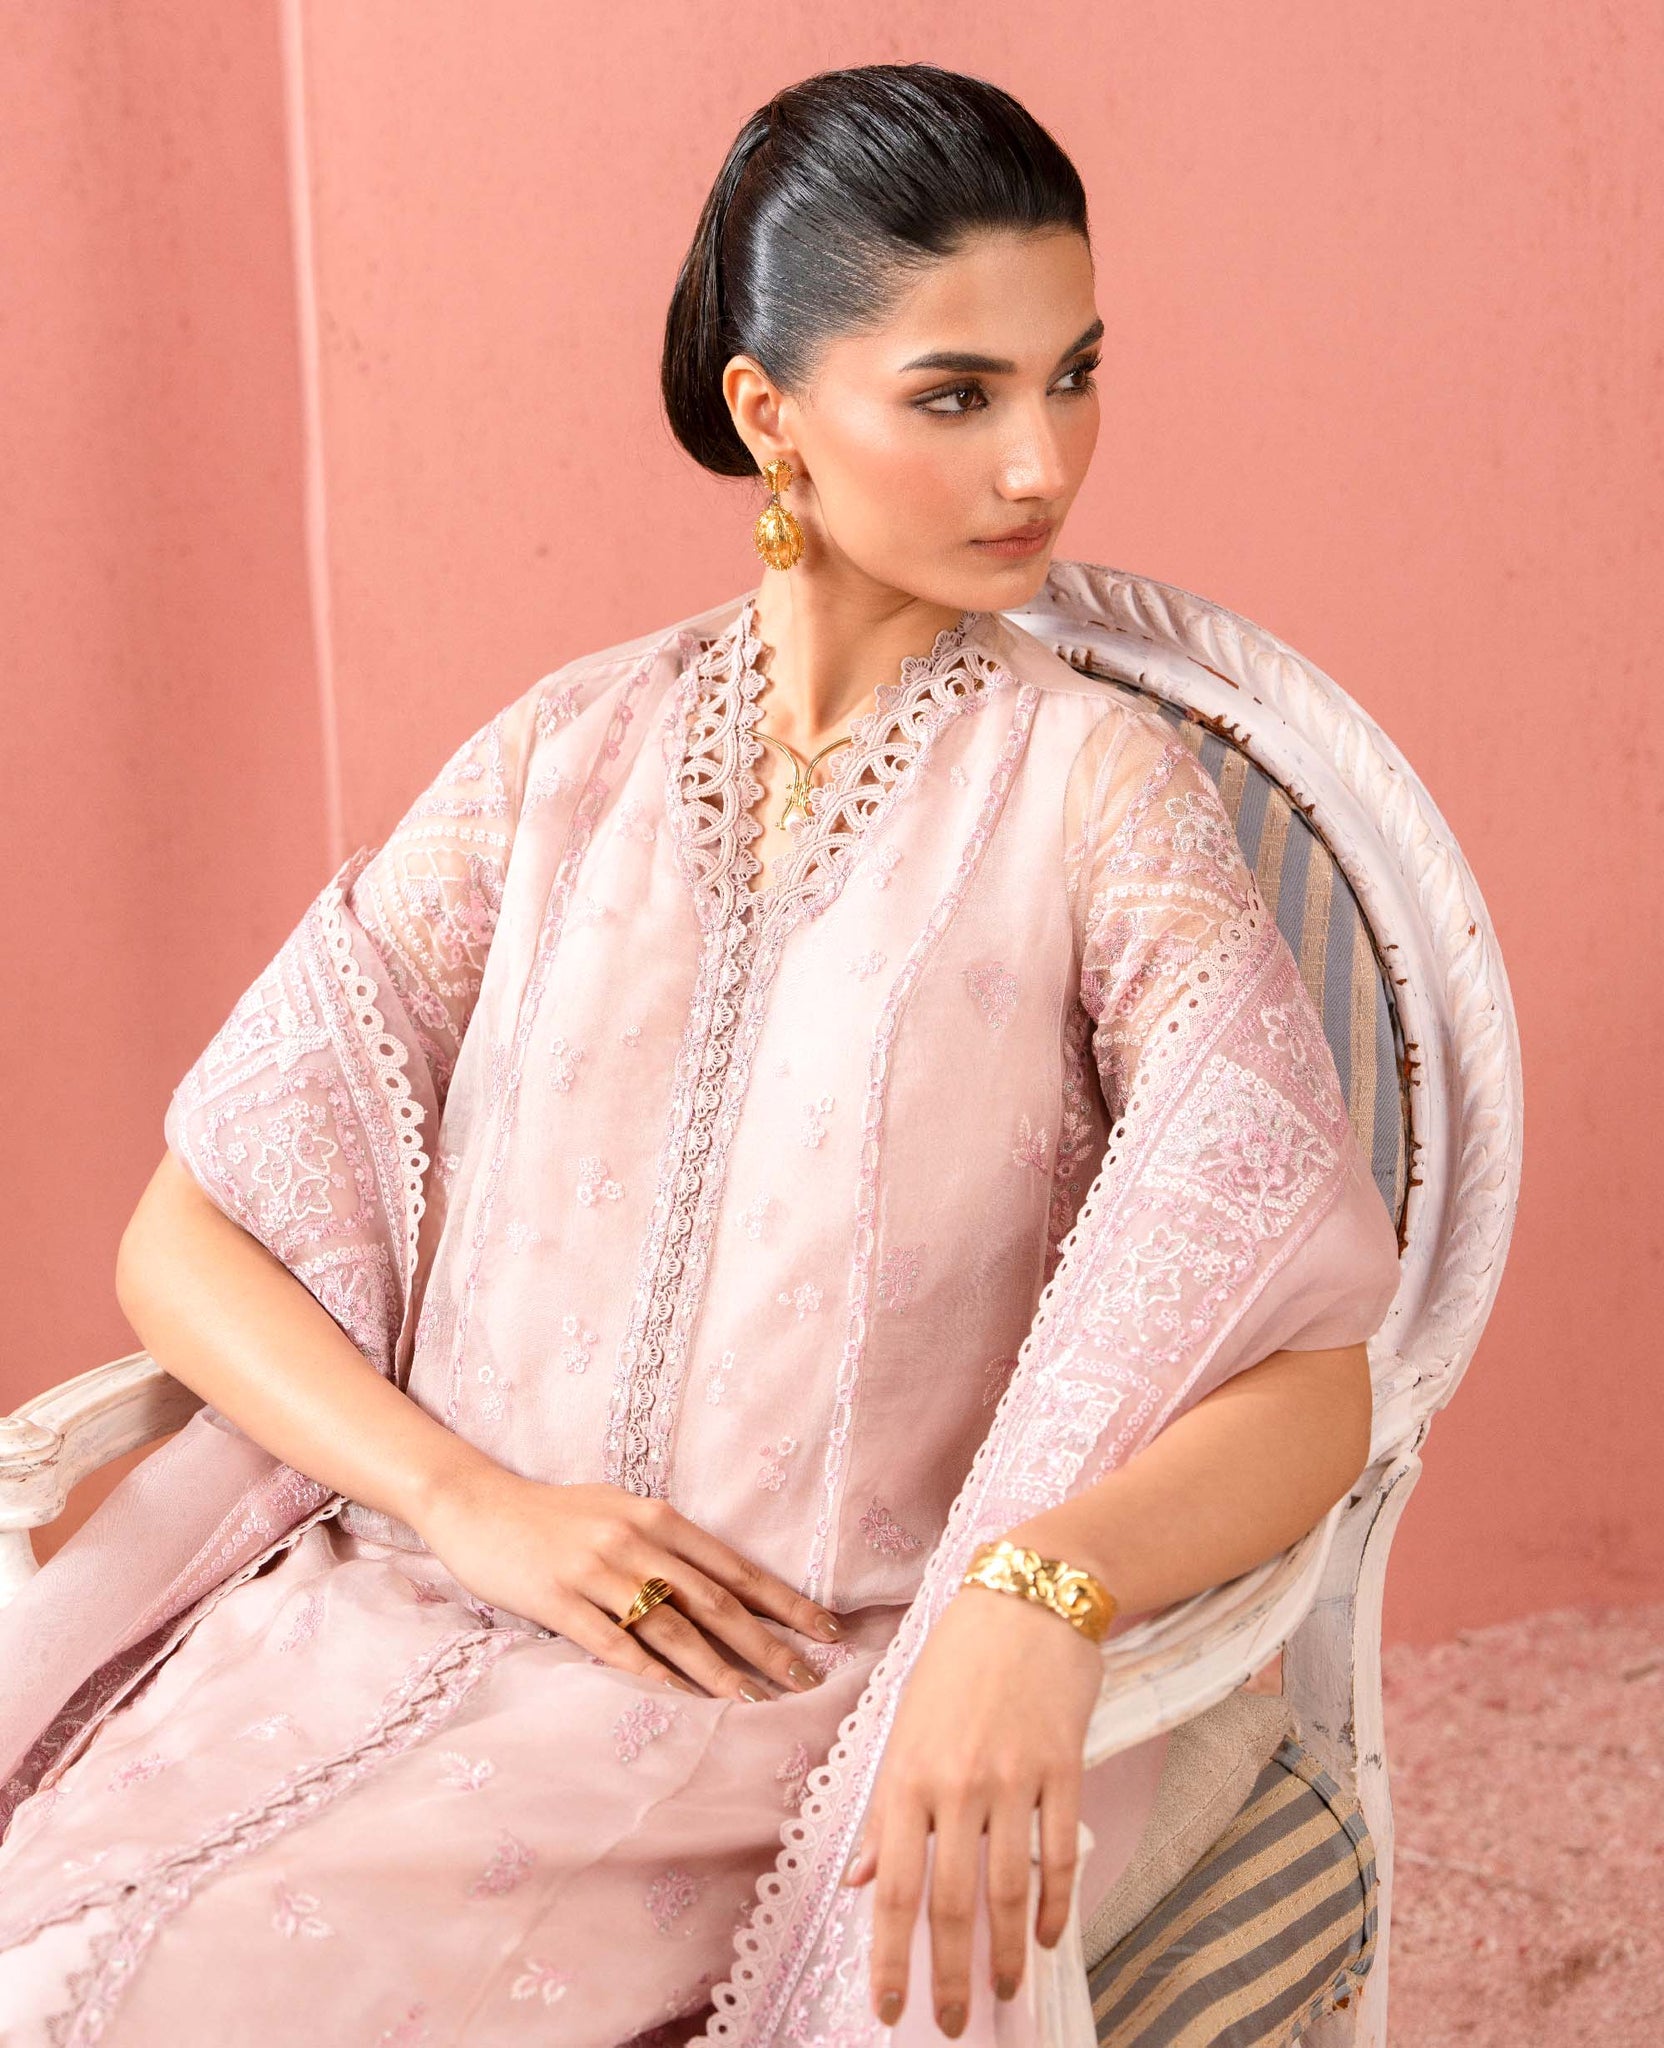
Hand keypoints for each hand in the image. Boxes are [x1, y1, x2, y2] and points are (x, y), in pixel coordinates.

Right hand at [410, 1457, 842, 1700]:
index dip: (785, 1602)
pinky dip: (651, 1674)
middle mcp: (635, 1541)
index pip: (735, 1568)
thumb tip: (723, 1586)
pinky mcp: (558, 1599)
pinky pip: (612, 1644)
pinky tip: (682, 1700)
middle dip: (767, 1645)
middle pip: (714, 1602)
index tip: (827, 1631)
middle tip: (806, 1681)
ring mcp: (595, 1570)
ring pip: (671, 1629)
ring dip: (718, 1671)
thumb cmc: (554, 1513)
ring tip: (755, 1705)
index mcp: (657, 1518)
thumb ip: (667, 1543)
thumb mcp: (619, 1511)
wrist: (476, 1503)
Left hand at [840, 1583, 1101, 2035]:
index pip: (894, 1887)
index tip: (889, 2009)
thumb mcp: (903, 1726)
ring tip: (1004, 1989)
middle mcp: (957, 1783)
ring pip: (1009, 1889)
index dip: (890, 1957)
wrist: (1026, 1596)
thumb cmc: (957, 1660)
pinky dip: (1057, 1905)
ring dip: (1008, 1952)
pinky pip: (1060, 1853)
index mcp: (907, 1774)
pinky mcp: (1064, 1767)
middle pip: (950, 1901)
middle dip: (948, 1975)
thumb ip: (883, 1809)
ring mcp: (1015, 1777)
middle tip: (951, 2023)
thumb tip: (858, 1880)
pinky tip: (1051, 1937)